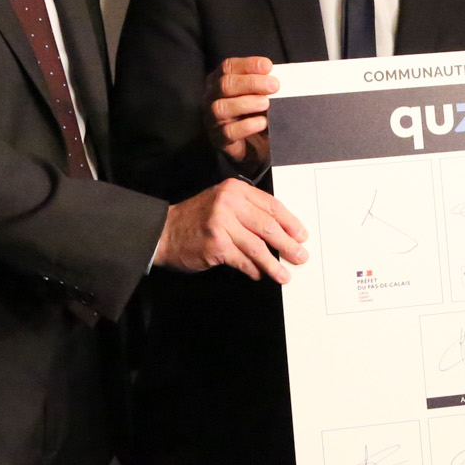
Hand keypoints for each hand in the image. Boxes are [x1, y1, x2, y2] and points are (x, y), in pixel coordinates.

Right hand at [152, 178, 309, 280]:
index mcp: (235, 189)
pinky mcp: (216, 245)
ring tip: (284, 274)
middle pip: (268, 226)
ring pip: (257, 246)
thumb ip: (248, 210)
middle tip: (300, 256)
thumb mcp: (222, 202)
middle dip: (287, 244)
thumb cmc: (196, 219)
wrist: (163, 232)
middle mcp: (229, 203)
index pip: (271, 205)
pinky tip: (259, 275)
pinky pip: (242, 260)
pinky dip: (253, 270)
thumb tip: (281, 232)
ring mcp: (221, 224)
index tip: (301, 235)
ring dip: (273, 263)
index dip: (290, 222)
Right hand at [205, 56, 279, 170]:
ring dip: (247, 103)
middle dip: (251, 83)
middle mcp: (211, 97)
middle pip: (225, 84)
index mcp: (220, 81)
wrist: (256, 147)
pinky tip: (262, 123)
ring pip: (222, 107)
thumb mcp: (262, 94)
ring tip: (266, 104)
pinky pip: (228, 132)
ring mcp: (213, 119)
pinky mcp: (219, 140)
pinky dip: (246, 126)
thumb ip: (267, 83)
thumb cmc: (257, 113)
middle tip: (274, 86)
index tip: (268, 66)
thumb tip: (287, 71)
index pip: (228, 67)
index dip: (247, 65)